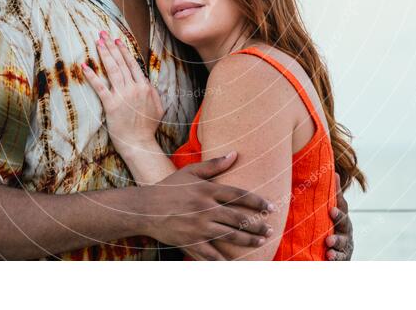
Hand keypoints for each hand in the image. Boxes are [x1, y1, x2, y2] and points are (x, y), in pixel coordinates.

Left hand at [83, 31, 163, 153]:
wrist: (140, 143)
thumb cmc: (148, 128)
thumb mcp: (158, 107)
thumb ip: (153, 92)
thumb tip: (148, 83)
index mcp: (145, 87)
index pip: (133, 64)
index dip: (124, 51)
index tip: (118, 40)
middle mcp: (134, 88)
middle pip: (121, 63)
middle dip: (112, 47)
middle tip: (103, 34)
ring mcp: (123, 95)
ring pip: (113, 70)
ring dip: (104, 55)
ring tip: (97, 43)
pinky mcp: (111, 105)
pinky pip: (100, 87)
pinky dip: (92, 76)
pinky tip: (84, 66)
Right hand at [140, 152, 276, 260]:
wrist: (145, 208)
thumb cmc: (169, 187)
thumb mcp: (190, 171)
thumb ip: (214, 165)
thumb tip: (235, 154)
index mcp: (207, 190)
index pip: (239, 195)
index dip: (257, 202)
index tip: (271, 207)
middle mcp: (205, 209)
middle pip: (238, 218)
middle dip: (257, 225)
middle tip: (270, 229)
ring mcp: (198, 227)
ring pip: (229, 236)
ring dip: (247, 240)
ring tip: (260, 241)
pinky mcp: (190, 242)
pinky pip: (211, 254)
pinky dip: (223, 260)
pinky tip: (235, 262)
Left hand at [325, 173, 353, 259]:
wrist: (336, 249)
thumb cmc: (331, 224)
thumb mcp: (332, 210)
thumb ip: (333, 194)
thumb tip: (335, 172)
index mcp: (342, 216)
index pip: (342, 208)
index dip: (338, 207)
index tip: (331, 209)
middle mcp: (345, 229)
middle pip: (344, 225)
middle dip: (338, 221)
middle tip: (331, 220)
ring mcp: (345, 244)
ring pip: (343, 243)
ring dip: (336, 243)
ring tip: (329, 244)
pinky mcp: (343, 257)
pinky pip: (340, 258)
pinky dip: (335, 257)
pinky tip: (329, 257)